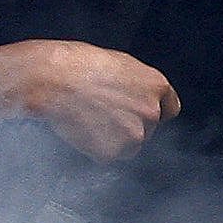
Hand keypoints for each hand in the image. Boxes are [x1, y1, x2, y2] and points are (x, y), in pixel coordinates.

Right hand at [0, 39, 179, 161]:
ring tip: (89, 120)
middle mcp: (152, 111)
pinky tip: (82, 129)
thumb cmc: (79, 66)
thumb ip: (137, 86)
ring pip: (130, 145)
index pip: (169, 110)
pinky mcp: (114, 151)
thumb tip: (135, 97)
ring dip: (114, 140)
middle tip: (101, 115)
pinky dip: (95, 148)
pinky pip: (108, 156)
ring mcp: (135, 133)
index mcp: (157, 86)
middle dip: (128, 125)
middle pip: (148, 129)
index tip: (139, 115)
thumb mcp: (121, 66)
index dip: (152, 113)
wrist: (53, 79)